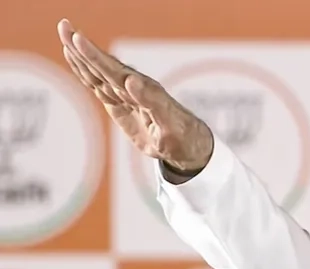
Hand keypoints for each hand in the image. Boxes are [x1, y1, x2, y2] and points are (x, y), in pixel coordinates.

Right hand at [56, 18, 213, 174]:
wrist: (188, 144)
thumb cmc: (181, 135)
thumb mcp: (168, 123)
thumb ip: (151, 101)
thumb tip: (131, 80)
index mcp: (142, 90)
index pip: (112, 70)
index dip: (94, 56)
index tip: (78, 39)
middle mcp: (132, 87)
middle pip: (101, 65)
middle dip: (82, 48)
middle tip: (63, 25)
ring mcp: (125, 95)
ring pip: (97, 72)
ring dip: (80, 56)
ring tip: (65, 35)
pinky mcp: (120, 104)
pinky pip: (99, 85)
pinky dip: (85, 73)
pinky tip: (76, 62)